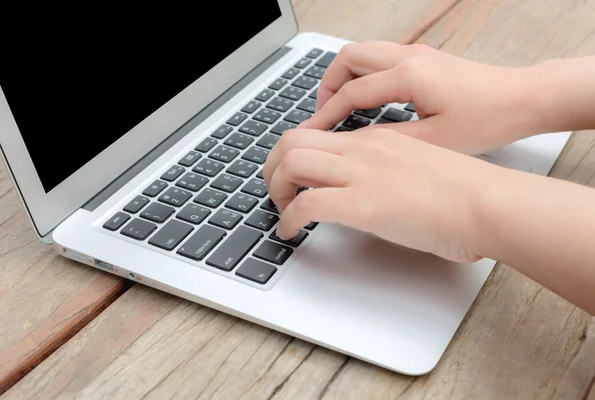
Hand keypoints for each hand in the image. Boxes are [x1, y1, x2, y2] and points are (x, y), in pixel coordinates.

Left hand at [263, 127, 508, 262]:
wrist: (488, 203)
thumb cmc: (466, 193)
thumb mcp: (419, 172)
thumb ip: (391, 176)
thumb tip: (377, 196)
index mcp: (378, 139)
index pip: (320, 135)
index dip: (298, 155)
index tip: (294, 175)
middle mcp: (363, 149)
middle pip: (293, 140)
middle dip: (273, 165)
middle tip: (274, 188)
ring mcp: (361, 173)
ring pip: (292, 163)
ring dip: (276, 188)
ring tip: (280, 209)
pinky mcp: (362, 204)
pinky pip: (305, 205)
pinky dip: (288, 219)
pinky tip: (290, 233)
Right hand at [299, 41, 554, 154]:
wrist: (523, 99)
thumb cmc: (488, 119)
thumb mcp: (434, 140)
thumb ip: (389, 139)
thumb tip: (355, 143)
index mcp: (408, 76)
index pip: (350, 93)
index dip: (325, 116)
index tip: (310, 135)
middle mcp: (409, 57)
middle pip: (348, 58)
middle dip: (327, 86)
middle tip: (321, 115)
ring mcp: (417, 54)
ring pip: (363, 53)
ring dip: (344, 77)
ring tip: (338, 107)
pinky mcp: (425, 59)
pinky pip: (380, 58)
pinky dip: (363, 74)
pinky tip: (366, 99)